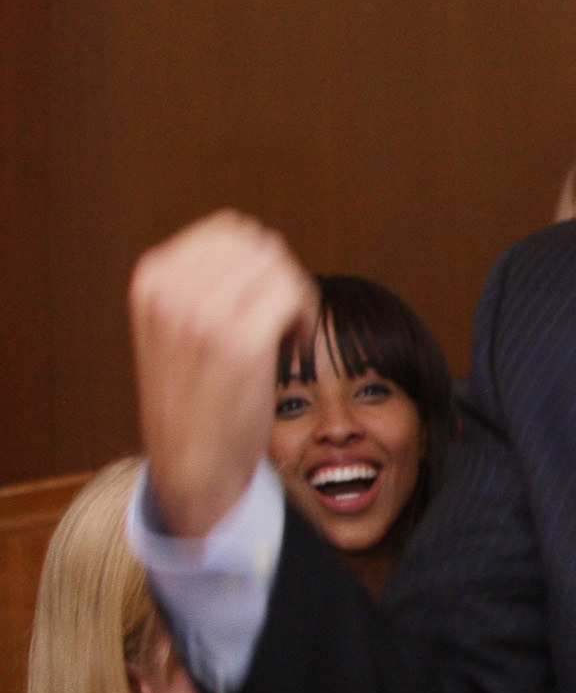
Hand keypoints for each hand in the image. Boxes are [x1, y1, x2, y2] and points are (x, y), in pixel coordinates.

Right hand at [130, 213, 316, 537]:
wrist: (191, 462)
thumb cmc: (195, 395)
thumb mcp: (175, 324)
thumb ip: (199, 280)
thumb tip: (254, 239)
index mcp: (153, 278)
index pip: (229, 230)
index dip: (258, 260)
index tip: (260, 297)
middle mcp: (171, 290)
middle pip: (260, 245)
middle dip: (280, 276)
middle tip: (279, 318)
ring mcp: (202, 314)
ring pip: (280, 268)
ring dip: (295, 297)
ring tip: (283, 334)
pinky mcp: (239, 342)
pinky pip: (295, 296)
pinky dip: (306, 317)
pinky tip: (293, 346)